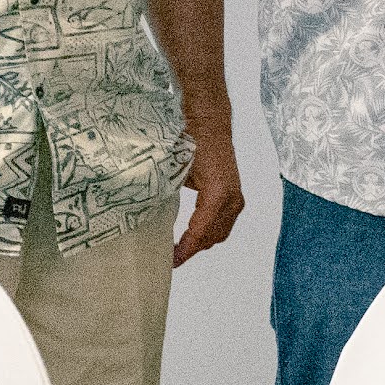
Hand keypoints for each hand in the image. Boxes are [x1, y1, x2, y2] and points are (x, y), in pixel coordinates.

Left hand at [170, 136, 246, 266]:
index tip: (170, 261)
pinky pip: (224, 223)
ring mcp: (236, 198)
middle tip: (170, 257)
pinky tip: (191, 232)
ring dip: (201, 242)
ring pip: (220, 232)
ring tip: (179, 248)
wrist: (209, 123)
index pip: (201, 231)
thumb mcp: (173, 170)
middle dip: (192, 249)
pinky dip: (208, 231)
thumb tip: (148, 222)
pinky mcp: (235, 195)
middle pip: (213, 236)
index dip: (186, 250)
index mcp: (217, 194)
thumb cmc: (190, 141)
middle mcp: (232, 199)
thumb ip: (166, 196)